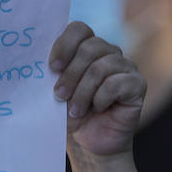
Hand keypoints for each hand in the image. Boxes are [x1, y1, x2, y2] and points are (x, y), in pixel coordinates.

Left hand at [49, 21, 144, 158]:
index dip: (64, 44)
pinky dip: (101, 98)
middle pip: (90, 48)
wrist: (88, 142)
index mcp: (86, 47)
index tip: (51, 67)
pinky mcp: (138, 84)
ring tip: (74, 111)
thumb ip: (49, 72)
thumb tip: (34, 58)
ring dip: (83, 92)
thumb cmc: (68, 113)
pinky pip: (116, 84)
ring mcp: (126, 67)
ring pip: (101, 68)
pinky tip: (98, 109)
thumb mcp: (54, 90)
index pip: (79, 29)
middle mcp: (108, 52)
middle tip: (58, 95)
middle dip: (70, 74)